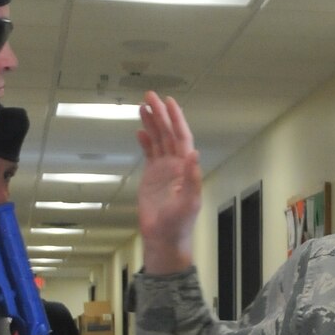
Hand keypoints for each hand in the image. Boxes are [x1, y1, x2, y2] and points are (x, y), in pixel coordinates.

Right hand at [138, 91, 201, 272]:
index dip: (176, 119)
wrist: (164, 238)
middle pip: (168, 133)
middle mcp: (176, 165)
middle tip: (149, 96)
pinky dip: (145, 141)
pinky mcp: (152, 177)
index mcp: (186, 168)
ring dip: (152, 123)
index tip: (168, 102)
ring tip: (143, 106)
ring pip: (158, 140)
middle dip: (160, 114)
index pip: (181, 137)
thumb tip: (194, 153)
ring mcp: (164, 170)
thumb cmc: (179, 224)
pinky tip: (140, 130)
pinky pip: (149, 153)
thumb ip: (192, 177)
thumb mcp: (189, 202)